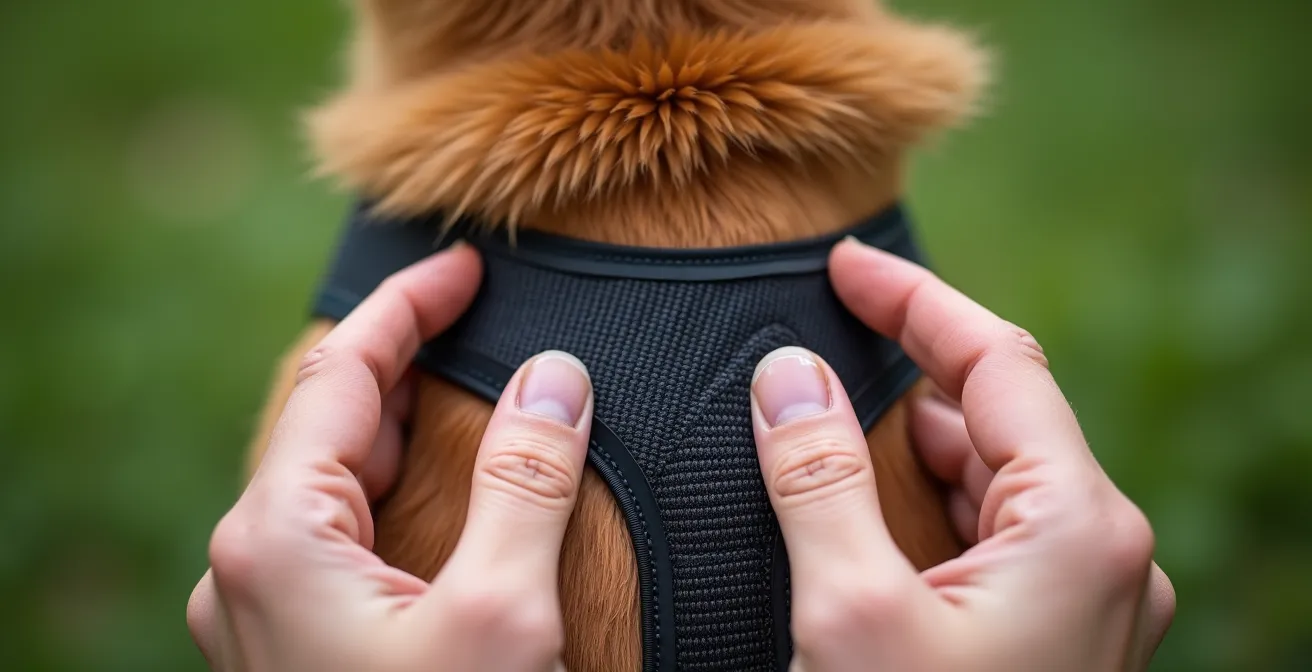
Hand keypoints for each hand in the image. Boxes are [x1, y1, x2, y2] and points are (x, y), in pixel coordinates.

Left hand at [186, 245, 596, 670]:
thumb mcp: (501, 613)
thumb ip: (526, 483)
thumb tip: (553, 376)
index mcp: (278, 540)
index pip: (340, 374)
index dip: (407, 305)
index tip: (465, 265)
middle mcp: (248, 571)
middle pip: (330, 424)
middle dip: (406, 359)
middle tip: (474, 314)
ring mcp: (261, 616)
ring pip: (331, 484)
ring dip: (401, 427)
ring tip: (464, 386)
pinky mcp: (291, 652)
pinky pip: (336, 538)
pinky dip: (392, 489)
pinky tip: (436, 488)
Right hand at [749, 239, 1174, 670]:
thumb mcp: (852, 609)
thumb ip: (819, 478)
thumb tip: (789, 373)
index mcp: (1078, 529)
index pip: (998, 362)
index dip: (914, 301)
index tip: (846, 266)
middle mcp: (1103, 558)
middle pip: (999, 420)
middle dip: (907, 373)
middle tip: (823, 342)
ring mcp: (1089, 604)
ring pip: (996, 482)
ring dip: (915, 449)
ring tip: (836, 426)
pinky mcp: (1059, 641)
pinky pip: (995, 539)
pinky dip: (931, 507)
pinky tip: (875, 511)